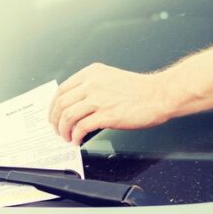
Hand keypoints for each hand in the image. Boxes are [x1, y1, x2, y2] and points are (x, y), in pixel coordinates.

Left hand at [49, 63, 172, 144]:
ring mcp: (99, 99)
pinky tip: (78, 140)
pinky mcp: (107, 115)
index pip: (62, 89)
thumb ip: (93, 87)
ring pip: (68, 116)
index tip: (53, 116)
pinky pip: (82, 127)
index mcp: (92, 73)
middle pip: (61, 103)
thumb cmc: (140, 90)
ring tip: (67, 138)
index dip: (53, 106)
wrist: (159, 95)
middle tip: (57, 130)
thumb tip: (77, 106)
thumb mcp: (110, 79)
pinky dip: (76, 136)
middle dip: (55, 120)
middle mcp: (92, 83)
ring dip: (64, 130)